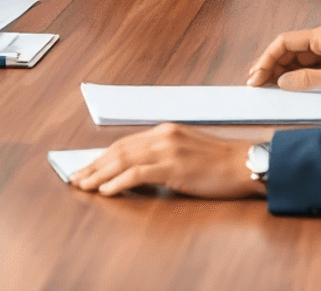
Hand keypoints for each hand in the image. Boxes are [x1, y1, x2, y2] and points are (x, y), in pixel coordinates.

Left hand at [70, 123, 262, 198]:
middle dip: (94, 164)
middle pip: (118, 149)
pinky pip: (138, 173)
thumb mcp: (188, 151)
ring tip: (82, 184)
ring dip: (99, 173)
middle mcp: (162, 135)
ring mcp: (167, 150)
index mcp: (165, 130)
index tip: (87, 166)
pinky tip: (106, 190)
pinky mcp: (173, 166)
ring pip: (123, 159)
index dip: (103, 156)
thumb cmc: (221, 162)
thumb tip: (139, 171)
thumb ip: (164, 155)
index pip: (125, 143)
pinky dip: (118, 181)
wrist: (245, 163)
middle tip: (75, 176)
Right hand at [246, 24, 320, 94]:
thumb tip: (281, 82)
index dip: (267, 59)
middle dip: (268, 65)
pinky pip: (303, 65)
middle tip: (254, 82)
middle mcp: (319, 39)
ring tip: (263, 84)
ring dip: (278, 70)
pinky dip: (291, 74)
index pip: (284, 43)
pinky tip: (283, 84)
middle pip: (285, 49)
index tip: (256, 75)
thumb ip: (307, 80)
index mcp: (320, 36)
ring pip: (293, 57)